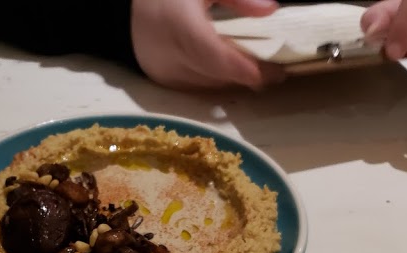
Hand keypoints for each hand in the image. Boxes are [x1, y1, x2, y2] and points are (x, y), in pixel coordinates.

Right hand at [131, 0, 286, 89]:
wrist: (130, 10)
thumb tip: (270, 10)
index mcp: (180, 25)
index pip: (217, 57)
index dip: (246, 69)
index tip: (276, 72)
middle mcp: (169, 54)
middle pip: (217, 75)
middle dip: (248, 76)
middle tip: (276, 71)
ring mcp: (164, 72)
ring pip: (209, 85)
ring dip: (234, 81)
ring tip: (258, 72)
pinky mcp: (162, 81)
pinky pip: (196, 88)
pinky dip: (216, 82)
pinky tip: (231, 74)